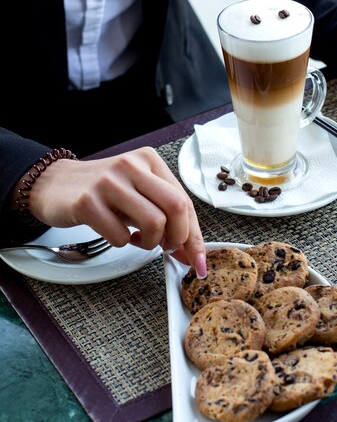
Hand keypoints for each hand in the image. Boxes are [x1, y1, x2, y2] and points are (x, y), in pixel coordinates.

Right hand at [16, 146, 206, 276]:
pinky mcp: (87, 201)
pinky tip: (115, 232)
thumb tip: (191, 251)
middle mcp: (132, 166)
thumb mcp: (138, 193)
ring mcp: (109, 182)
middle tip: (166, 248)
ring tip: (138, 239)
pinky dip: (123, 243)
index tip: (198, 261)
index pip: (184, 200)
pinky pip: (121, 235)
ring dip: (150, 243)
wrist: (53, 184)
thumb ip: (165, 214)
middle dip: (177, 238)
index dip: (195, 235)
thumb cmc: (103, 192)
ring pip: (154, 222)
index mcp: (149, 161)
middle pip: (176, 207)